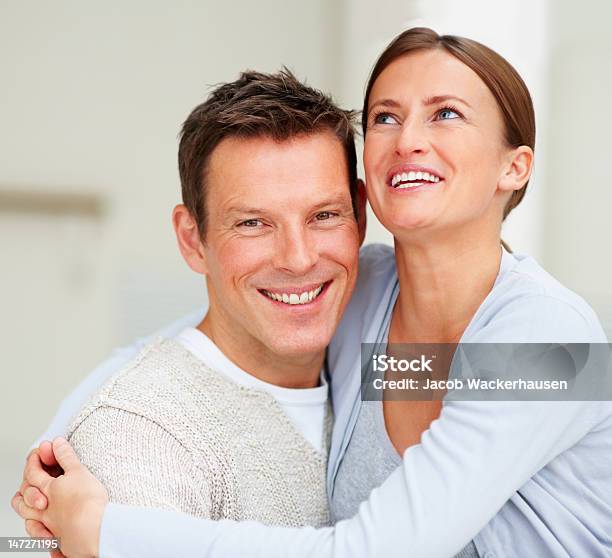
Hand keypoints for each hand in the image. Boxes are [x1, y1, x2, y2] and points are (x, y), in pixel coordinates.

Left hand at [11, 438, 107, 557]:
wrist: (94, 529)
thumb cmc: (87, 502)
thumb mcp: (78, 471)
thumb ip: (66, 457)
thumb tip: (56, 442)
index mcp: (48, 490)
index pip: (33, 473)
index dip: (34, 460)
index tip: (41, 451)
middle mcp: (44, 508)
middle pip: (24, 500)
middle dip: (24, 489)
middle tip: (28, 480)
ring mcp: (50, 525)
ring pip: (29, 520)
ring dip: (27, 512)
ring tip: (33, 507)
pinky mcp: (59, 539)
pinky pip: (43, 537)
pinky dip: (41, 533)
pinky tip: (45, 530)